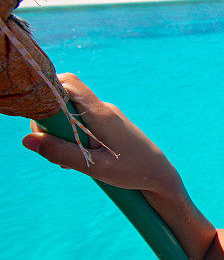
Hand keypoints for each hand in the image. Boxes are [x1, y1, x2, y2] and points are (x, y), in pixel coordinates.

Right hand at [21, 73, 181, 195]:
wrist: (160, 176)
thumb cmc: (133, 172)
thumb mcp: (95, 167)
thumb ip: (61, 153)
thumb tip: (27, 139)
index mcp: (100, 113)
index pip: (68, 82)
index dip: (48, 91)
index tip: (40, 117)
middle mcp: (103, 109)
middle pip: (64, 99)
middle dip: (50, 121)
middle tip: (54, 148)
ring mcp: (107, 116)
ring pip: (71, 114)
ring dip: (63, 134)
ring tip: (71, 161)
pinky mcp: (109, 125)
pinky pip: (82, 123)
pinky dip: (75, 137)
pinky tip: (81, 158)